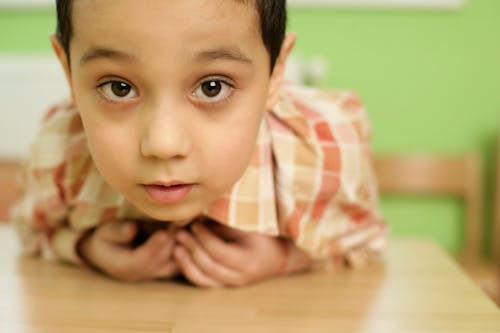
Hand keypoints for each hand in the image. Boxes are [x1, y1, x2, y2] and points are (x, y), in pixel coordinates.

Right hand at [77, 220, 179, 281]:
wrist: (108, 253)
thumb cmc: (106, 240)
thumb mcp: (104, 233)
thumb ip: (117, 232)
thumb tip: (132, 229)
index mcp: (126, 267)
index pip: (143, 259)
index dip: (154, 246)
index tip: (162, 232)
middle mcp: (145, 273)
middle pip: (164, 257)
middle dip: (173, 238)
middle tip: (182, 217)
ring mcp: (159, 272)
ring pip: (178, 259)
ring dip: (184, 240)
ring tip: (188, 219)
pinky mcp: (169, 266)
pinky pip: (184, 258)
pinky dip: (189, 244)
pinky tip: (192, 226)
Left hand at [173, 219, 310, 286]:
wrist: (278, 255)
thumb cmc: (264, 234)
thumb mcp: (249, 226)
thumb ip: (225, 225)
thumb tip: (198, 218)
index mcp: (248, 261)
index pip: (220, 252)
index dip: (204, 237)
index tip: (194, 223)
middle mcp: (240, 277)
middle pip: (209, 266)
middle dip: (192, 248)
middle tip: (180, 232)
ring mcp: (232, 284)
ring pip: (203, 278)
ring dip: (186, 262)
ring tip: (176, 245)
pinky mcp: (224, 285)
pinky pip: (203, 281)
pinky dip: (189, 269)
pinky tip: (180, 255)